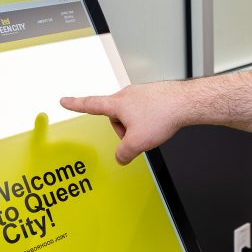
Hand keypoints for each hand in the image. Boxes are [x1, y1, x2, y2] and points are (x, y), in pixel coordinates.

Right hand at [60, 82, 184, 164]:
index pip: (90, 104)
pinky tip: (160, 123)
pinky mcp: (154, 95)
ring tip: (152, 128)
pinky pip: (145, 112)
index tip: (65, 101)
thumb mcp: (137, 142)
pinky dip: (149, 120)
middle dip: (123, 130)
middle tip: (138, 137)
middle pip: (116, 117)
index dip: (75, 104)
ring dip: (137, 126)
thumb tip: (120, 157)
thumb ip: (123, 153)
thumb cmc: (162, 115)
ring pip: (131, 116)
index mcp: (117, 104)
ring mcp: (141, 94)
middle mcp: (127, 95)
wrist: (186, 102)